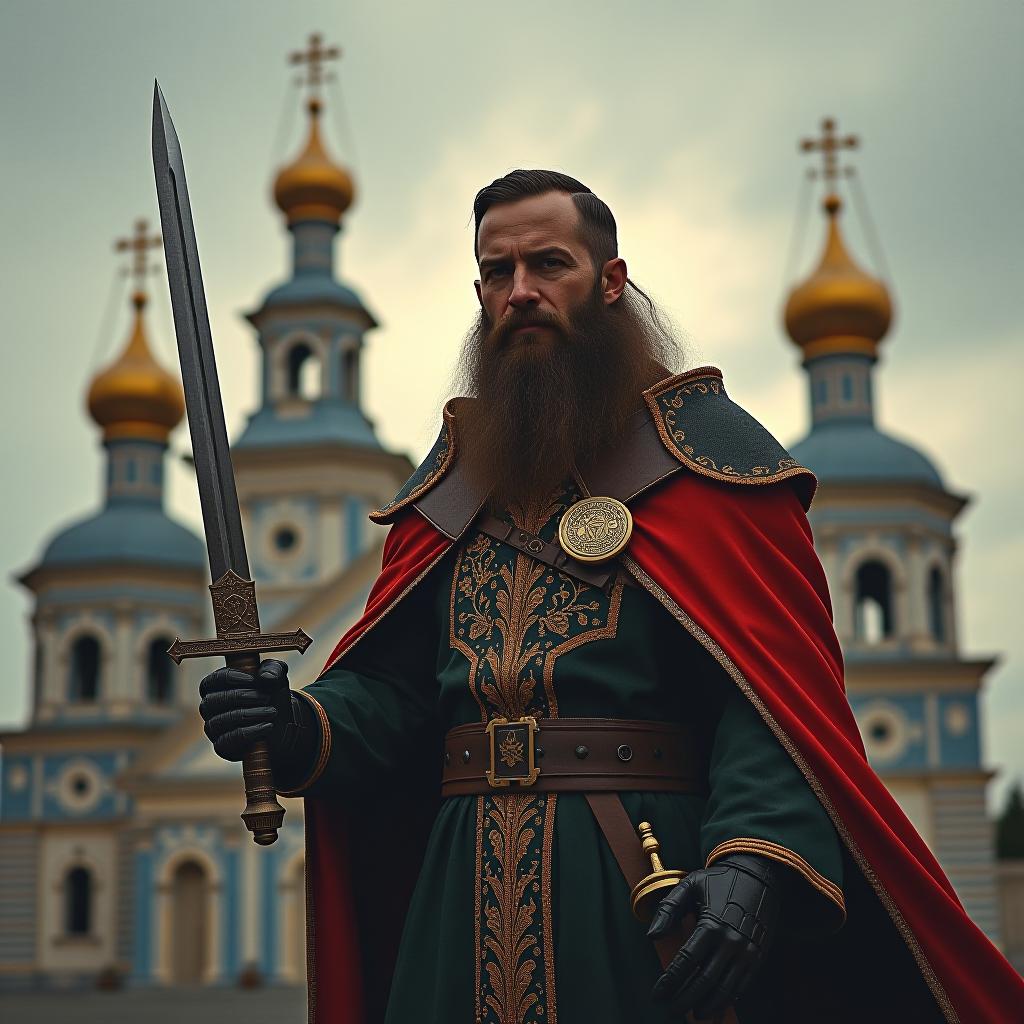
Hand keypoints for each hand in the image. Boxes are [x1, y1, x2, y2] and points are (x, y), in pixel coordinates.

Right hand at [199, 659, 294, 761]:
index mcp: (216, 686)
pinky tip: (267, 726)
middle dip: (243, 697)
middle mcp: (210, 707)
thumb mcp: (277, 678)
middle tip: (266, 697)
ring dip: (250, 715)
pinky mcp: (221, 746)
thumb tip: (265, 676)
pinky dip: (250, 732)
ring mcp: (213, 727)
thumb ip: (273, 669)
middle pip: (214, 701)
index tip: (253, 680)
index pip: (213, 680)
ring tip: (272, 712)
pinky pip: (228, 740)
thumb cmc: (272, 696)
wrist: (283, 724)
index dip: (231, 678)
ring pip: (221, 721)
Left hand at [647, 853, 783, 1020]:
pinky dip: (728, 1001)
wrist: (759, 875)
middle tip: (670, 1009)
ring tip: (691, 1015)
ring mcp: (747, 952)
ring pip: (725, 989)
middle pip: (704, 981)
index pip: (686, 961)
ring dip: (707, 1005)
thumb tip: (651, 936)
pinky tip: (715, 1008)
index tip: (657, 994)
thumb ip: (668, 909)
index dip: (670, 981)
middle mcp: (730, 942)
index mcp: (711, 924)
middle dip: (685, 999)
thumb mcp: (690, 884)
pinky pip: (742, 986)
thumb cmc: (719, 880)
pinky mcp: (757, 957)